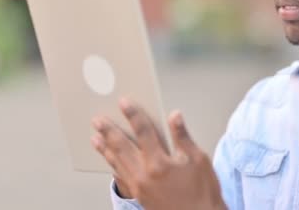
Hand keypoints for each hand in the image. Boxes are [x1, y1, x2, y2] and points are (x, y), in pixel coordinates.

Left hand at [91, 98, 225, 209]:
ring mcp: (139, 187)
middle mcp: (144, 175)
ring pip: (117, 163)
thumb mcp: (198, 160)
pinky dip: (112, 165)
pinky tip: (109, 160)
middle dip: (109, 131)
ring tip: (95, 137)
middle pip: (122, 147)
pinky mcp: (138, 196)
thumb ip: (183, 137)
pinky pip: (120, 177)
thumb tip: (175, 117)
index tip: (124, 103)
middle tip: (98, 119)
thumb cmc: (202, 192)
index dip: (133, 115)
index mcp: (160, 164)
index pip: (143, 132)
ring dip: (105, 148)